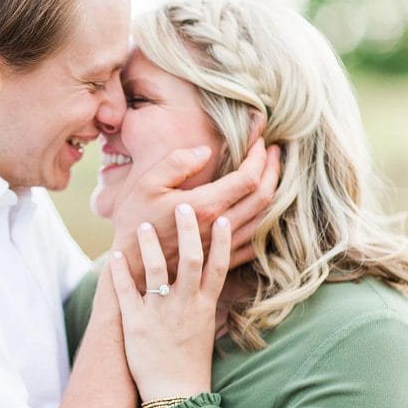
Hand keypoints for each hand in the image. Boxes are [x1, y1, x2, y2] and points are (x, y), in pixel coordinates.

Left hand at [109, 205, 230, 402]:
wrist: (176, 397)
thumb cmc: (192, 366)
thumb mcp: (206, 331)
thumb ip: (207, 304)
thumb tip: (213, 283)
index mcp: (204, 307)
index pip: (218, 267)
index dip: (221, 242)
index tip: (222, 218)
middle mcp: (185, 306)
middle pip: (192, 260)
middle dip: (188, 231)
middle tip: (183, 206)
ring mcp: (160, 313)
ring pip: (157, 271)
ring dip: (150, 245)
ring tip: (141, 224)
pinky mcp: (136, 324)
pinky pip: (127, 292)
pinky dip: (120, 272)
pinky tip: (115, 254)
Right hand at [112, 139, 279, 289]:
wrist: (132, 267)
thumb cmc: (136, 222)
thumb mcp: (146, 185)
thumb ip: (176, 163)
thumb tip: (206, 151)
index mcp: (204, 206)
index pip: (248, 178)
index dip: (259, 156)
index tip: (259, 140)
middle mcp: (219, 227)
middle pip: (264, 197)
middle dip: (273, 170)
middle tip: (274, 152)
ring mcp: (223, 246)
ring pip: (264, 219)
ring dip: (274, 192)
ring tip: (273, 174)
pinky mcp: (221, 259)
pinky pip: (255, 240)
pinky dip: (266, 220)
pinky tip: (262, 208)